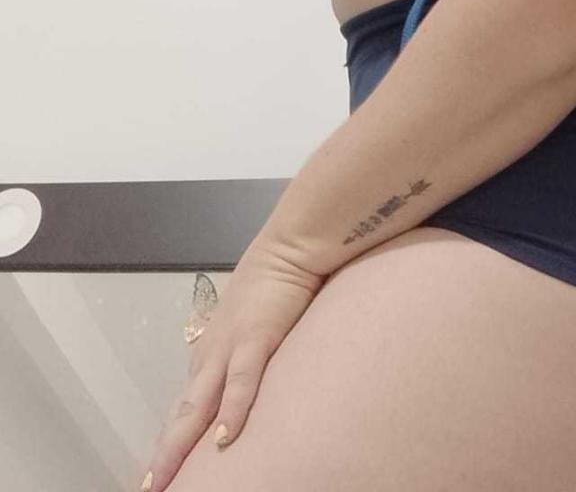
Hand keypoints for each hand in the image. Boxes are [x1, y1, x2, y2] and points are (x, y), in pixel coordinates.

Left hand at [138, 240, 325, 491]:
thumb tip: (249, 377)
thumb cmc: (277, 280)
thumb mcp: (255, 322)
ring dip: (178, 445)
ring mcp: (230, 348)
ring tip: (164, 478)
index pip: (186, 406)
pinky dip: (232, 412)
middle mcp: (212, 355)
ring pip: (198, 406)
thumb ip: (247, 352)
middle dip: (164, 455)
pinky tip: (223, 440)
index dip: (171, 440)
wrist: (290, 245)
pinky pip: (242, 382)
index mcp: (212, 353)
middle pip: (182, 415)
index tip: (158, 470)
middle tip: (148, 489)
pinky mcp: (256, 338)